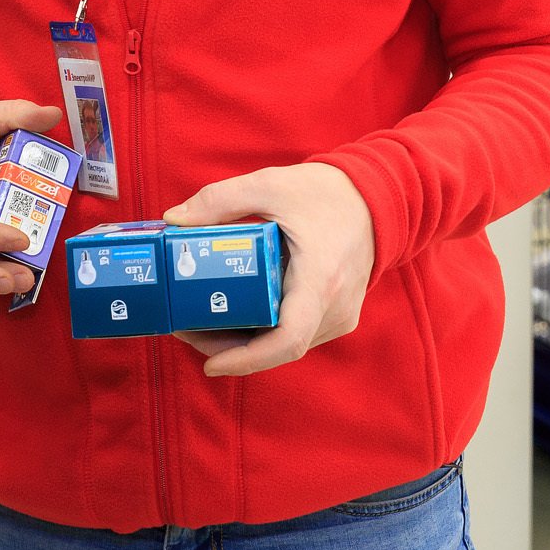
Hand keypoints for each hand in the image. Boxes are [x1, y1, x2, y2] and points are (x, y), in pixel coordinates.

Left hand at [164, 163, 374, 376]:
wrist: (376, 197)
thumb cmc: (327, 193)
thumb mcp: (268, 185)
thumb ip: (219, 200)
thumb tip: (173, 220)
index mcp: (321, 280)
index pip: (288, 339)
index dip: (247, 359)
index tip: (210, 364)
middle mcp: (335, 307)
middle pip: (277, 346)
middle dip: (228, 346)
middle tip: (183, 330)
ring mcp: (339, 315)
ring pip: (285, 344)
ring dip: (243, 340)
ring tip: (197, 322)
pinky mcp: (336, 314)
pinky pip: (295, 333)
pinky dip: (263, 330)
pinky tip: (231, 313)